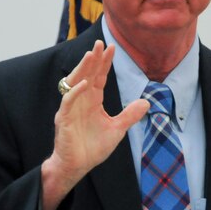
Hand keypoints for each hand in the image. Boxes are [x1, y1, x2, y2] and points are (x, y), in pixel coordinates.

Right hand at [41, 40, 148, 209]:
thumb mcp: (117, 130)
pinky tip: (85, 83)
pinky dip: (76, 92)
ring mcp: (71, 109)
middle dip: (93, 59)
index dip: (105, 63)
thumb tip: (146, 103)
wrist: (77, 167)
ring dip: (83, 69)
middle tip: (99, 43)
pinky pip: (68, 101)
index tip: (112, 48)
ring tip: (91, 55)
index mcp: (93, 101)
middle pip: (87, 75)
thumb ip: (129, 116)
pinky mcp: (63, 119)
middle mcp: (81, 101)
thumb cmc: (92, 148)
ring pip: (76, 83)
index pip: (99, 77)